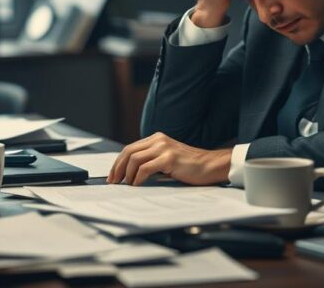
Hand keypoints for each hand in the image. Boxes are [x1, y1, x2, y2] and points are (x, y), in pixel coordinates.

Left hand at [106, 132, 231, 185]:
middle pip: (128, 152)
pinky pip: (145, 168)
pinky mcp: (169, 158)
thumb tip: (130, 174)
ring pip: (134, 159)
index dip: (118, 162)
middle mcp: (158, 140)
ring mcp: (164, 148)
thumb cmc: (190, 166)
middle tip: (113, 182)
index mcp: (157, 138)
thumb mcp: (167, 158)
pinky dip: (137, 178)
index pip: (130, 148)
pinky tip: (137, 184)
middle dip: (117, 168)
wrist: (210, 166)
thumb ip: (152, 160)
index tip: (113, 176)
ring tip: (125, 185)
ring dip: (126, 174)